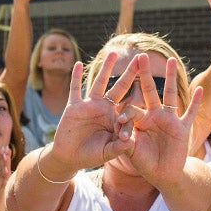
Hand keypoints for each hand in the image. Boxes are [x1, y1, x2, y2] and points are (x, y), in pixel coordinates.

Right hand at [51, 53, 140, 170]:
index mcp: (115, 118)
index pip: (128, 108)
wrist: (69, 157)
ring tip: (113, 53)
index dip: (131, 113)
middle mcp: (104, 108)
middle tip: (141, 58)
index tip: (133, 113)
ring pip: (99, 82)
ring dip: (106, 68)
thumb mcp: (107, 153)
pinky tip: (79, 64)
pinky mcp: (74, 106)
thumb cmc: (90, 155)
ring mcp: (89, 105)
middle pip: (120, 87)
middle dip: (130, 73)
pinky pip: (75, 88)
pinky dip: (76, 77)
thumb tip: (130, 142)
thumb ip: (118, 148)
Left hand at [115, 54, 202, 186]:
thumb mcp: (131, 151)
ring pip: (170, 94)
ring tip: (171, 60)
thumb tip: (120, 134)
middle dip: (144, 74)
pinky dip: (196, 103)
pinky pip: (190, 113)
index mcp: (139, 120)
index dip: (126, 115)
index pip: (132, 109)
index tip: (120, 122)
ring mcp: (169, 120)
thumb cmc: (144, 162)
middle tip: (140, 56)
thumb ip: (125, 142)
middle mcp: (154, 115)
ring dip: (170, 78)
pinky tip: (200, 89)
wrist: (163, 174)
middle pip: (149, 90)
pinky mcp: (183, 128)